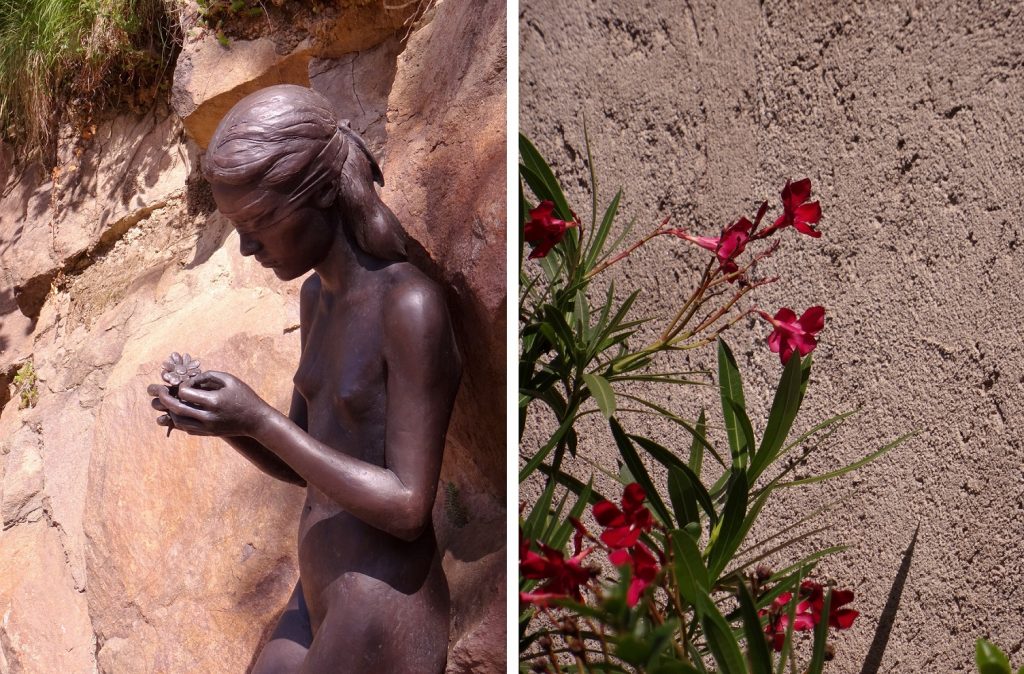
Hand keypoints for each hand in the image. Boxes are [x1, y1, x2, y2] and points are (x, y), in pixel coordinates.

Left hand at [148, 371, 270, 437]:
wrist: (256, 421)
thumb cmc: (244, 396)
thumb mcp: (230, 380)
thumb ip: (208, 375)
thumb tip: (190, 378)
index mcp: (213, 401)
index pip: (184, 393)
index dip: (182, 385)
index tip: (187, 382)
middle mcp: (208, 416)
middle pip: (177, 409)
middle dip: (165, 399)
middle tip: (159, 391)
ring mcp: (207, 427)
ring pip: (179, 422)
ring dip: (171, 411)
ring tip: (170, 403)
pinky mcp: (208, 434)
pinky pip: (187, 429)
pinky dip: (180, 420)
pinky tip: (180, 413)